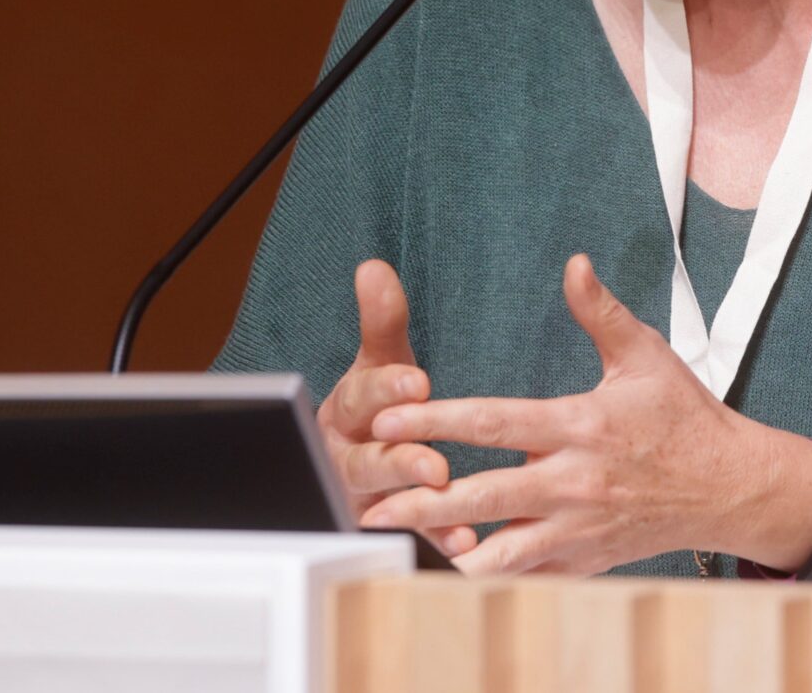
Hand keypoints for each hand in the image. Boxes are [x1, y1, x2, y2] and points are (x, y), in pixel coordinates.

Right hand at [317, 259, 477, 558]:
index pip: (360, 398)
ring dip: (418, 509)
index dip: (387, 389)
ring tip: (453, 511)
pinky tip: (466, 544)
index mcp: (345, 412)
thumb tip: (373, 268)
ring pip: (386, 506)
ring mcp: (364, 501)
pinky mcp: (386, 533)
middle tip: (436, 464)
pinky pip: (411, 541)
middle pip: (367, 462)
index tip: (418, 382)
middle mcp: (347, 459)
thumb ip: (382, 321)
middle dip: (400, 462)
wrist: (372, 461)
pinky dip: (437, 542)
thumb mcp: (384, 362)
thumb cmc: (383, 405)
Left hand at [356, 254, 811, 575]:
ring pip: (499, 551)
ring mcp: (579, 528)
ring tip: (395, 549)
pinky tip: (446, 576)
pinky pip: (528, 576)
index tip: (388, 421)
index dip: (437, 421)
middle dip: (422, 502)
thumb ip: (601, 312)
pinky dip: (488, 578)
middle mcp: (575, 483)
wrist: (731, 488)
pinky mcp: (585, 560)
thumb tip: (574, 264)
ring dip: (445, 550)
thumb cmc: (686, 417)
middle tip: (370, 502)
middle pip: (483, 497)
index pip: (496, 423)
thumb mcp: (647, 356)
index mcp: (581, 427)